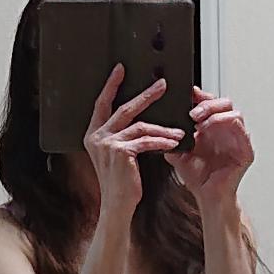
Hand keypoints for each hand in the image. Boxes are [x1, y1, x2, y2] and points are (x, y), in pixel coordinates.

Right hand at [84, 63, 185, 213]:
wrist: (116, 204)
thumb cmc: (120, 182)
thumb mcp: (116, 155)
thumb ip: (121, 136)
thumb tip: (142, 119)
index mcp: (93, 135)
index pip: (102, 104)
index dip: (111, 86)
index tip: (120, 69)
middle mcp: (96, 136)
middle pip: (124, 108)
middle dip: (146, 95)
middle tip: (162, 84)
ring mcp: (107, 144)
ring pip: (140, 126)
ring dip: (163, 128)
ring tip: (180, 130)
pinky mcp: (121, 152)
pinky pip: (146, 141)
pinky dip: (162, 141)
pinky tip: (174, 143)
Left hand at [164, 86, 253, 201]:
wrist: (206, 197)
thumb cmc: (197, 177)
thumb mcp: (178, 152)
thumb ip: (173, 137)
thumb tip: (161, 124)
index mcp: (214, 129)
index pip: (212, 104)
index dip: (202, 96)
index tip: (188, 94)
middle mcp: (228, 132)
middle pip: (225, 103)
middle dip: (207, 103)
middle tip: (192, 112)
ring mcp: (239, 141)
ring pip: (235, 113)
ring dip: (215, 113)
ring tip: (198, 121)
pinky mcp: (246, 152)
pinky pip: (242, 131)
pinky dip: (225, 124)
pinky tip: (209, 128)